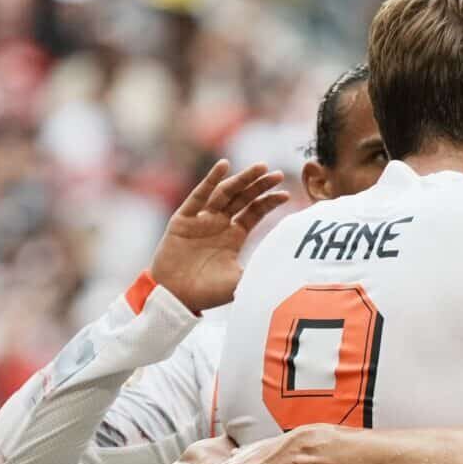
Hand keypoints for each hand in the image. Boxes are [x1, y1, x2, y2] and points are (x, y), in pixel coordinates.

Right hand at [150, 160, 289, 311]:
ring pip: (225, 193)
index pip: (254, 212)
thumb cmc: (207, 293)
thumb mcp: (239, 282)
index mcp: (234, 236)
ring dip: (242, 179)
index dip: (269, 202)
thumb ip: (258, 272)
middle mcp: (219, 224)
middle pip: (243, 198)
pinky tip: (224, 165)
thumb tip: (287, 272)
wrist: (175, 298)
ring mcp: (201, 219)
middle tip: (278, 174)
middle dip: (260, 186)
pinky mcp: (184, 219)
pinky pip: (199, 196)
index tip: (285, 194)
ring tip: (260, 167)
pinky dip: (211, 180)